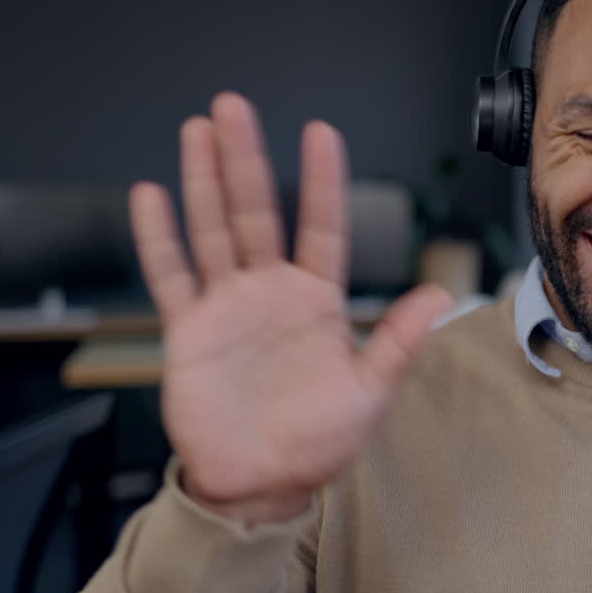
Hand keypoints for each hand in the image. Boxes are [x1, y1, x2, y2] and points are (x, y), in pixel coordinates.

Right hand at [129, 92, 451, 522]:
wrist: (261, 484)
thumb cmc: (318, 443)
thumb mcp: (370, 392)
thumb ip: (400, 341)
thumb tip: (438, 295)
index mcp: (317, 301)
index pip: (321, 226)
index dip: (321, 180)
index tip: (321, 134)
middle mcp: (271, 293)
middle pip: (257, 211)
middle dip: (246, 158)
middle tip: (234, 107)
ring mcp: (228, 307)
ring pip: (213, 229)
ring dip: (204, 180)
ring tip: (197, 131)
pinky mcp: (190, 331)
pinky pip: (173, 275)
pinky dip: (159, 238)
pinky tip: (152, 197)